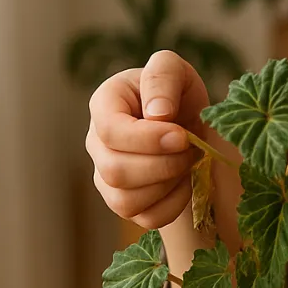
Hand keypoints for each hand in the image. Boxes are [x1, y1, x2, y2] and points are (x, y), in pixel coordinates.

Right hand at [86, 51, 208, 229]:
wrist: (188, 123)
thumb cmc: (177, 93)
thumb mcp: (174, 69)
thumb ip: (162, 77)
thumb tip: (157, 114)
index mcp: (104, 105)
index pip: (109, 131)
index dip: (147, 139)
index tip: (181, 135)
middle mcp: (97, 143)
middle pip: (115, 171)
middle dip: (163, 165)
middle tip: (190, 149)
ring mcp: (106, 176)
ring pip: (125, 200)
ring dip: (167, 185)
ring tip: (186, 163)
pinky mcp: (125, 201)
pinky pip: (145, 218)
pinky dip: (173, 205)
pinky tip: (183, 183)